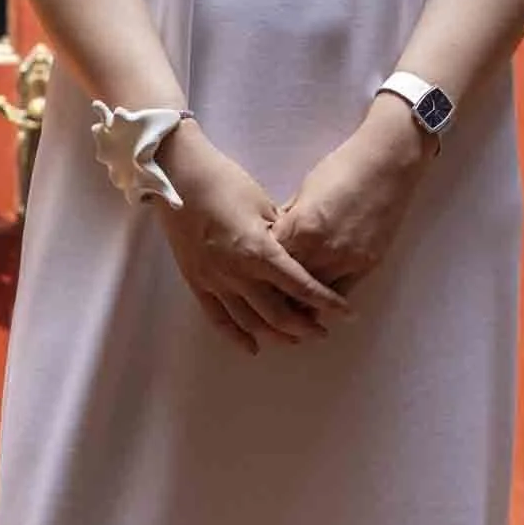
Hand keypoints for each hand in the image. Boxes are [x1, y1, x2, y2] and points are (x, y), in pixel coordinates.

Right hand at [150, 121, 359, 357]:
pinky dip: (236, 336)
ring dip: (275, 335)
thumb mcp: (264, 205)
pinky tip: (252, 347)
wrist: (178, 177)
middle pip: (278, 314)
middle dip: (304, 327)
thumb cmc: (226, 182)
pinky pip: (217, 318)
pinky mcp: (196, 282)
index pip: (301, 286)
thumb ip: (282, 236)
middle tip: (321, 331)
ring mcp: (215, 281)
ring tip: (294, 339)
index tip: (346, 312)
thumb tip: (298, 256)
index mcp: (260, 251)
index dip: (327, 301)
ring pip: (250, 322)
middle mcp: (238, 273)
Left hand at [268, 96, 431, 298]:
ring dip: (303, 299)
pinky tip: (320, 297)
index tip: (256, 274)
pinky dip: (328, 296)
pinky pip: (341, 291)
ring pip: (314, 295)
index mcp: (299, 225)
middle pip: (289, 283)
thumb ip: (289, 218)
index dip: (262, 268)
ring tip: (292, 303)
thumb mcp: (305, 190)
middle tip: (269, 296)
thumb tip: (274, 236)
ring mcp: (345, 259)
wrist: (386, 164)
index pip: (270, 260)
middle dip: (277, 290)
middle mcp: (320, 247)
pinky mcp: (366, 264)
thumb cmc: (343, 169)